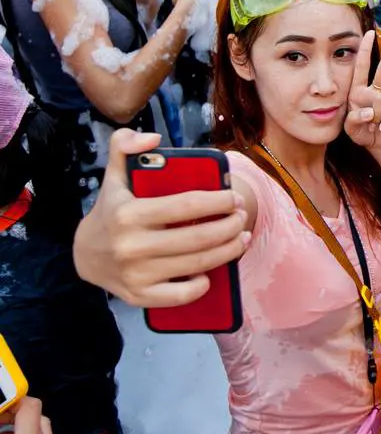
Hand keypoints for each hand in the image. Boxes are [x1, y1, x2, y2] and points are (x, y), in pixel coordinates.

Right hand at [73, 129, 249, 307]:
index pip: (186, 205)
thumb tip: (152, 138)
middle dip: (230, 227)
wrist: (85, 256)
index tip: (235, 197)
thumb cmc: (111, 212)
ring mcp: (136, 274)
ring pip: (197, 265)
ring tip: (242, 237)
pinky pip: (181, 296)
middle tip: (242, 217)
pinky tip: (212, 272)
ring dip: (228, 251)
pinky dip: (202, 285)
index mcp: (128, 213)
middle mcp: (131, 246)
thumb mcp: (114, 176)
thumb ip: (124, 146)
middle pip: (199, 238)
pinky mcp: (140, 296)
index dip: (218, 201)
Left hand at [345, 31, 380, 153]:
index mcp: (357, 90)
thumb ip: (354, 120)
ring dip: (376, 118)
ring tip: (372, 126)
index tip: (369, 34)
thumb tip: (370, 112)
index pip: (361, 67)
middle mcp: (372, 91)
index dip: (364, 50)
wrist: (377, 144)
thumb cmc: (361, 132)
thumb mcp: (350, 128)